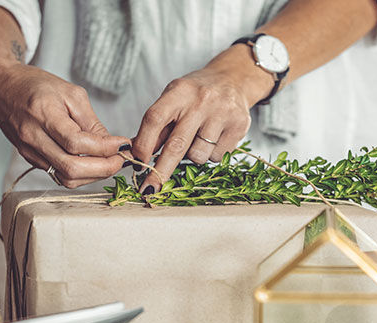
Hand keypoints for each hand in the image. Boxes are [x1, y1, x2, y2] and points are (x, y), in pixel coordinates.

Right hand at [0, 62, 131, 187]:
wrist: (1, 86)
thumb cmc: (37, 85)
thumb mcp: (71, 94)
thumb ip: (91, 122)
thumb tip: (112, 145)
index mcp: (44, 115)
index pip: (77, 143)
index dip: (104, 148)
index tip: (123, 145)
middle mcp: (33, 137)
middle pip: (71, 168)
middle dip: (103, 169)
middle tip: (121, 160)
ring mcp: (29, 151)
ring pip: (66, 178)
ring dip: (93, 176)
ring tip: (110, 163)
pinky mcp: (30, 159)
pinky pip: (58, 175)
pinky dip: (80, 173)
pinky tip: (93, 163)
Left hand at [132, 46, 272, 192]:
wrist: (233, 80)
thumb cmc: (195, 95)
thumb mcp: (173, 100)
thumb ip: (158, 126)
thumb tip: (138, 157)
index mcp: (179, 91)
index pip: (155, 119)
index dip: (143, 144)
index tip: (137, 164)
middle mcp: (201, 101)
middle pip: (176, 144)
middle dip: (161, 171)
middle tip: (150, 189)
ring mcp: (222, 113)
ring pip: (198, 156)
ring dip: (192, 157)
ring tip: (197, 139)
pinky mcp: (239, 126)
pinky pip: (217, 157)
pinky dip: (211, 154)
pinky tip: (214, 138)